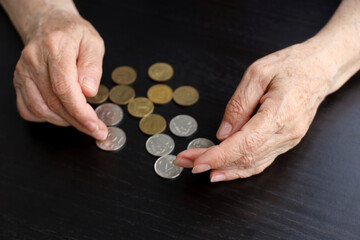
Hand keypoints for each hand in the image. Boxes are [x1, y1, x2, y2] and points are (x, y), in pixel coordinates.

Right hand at [13, 8, 106, 139]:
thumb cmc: (73, 34)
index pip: (65, 88)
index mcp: (55, 48)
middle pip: (54, 102)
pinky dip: (46, 118)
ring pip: (41, 109)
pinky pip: (28, 109)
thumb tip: (89, 91)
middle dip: (78, 122)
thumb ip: (93, 67)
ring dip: (64, 121)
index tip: (94, 124)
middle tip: (96, 130)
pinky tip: (62, 114)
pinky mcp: (18, 81)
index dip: (80, 111)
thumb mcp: (93, 43)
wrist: (49, 24)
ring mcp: (23, 72)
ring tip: (82, 121)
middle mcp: (35, 60)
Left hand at [175, 41, 337, 181]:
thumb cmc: (291, 66)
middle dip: (211, 161)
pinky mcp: (286, 142)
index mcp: (279, 113)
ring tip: (197, 165)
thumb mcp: (258, 73)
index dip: (218, 156)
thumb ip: (238, 104)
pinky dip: (240, 169)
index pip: (244, 144)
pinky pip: (261, 161)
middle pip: (244, 157)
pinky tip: (223, 171)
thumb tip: (222, 133)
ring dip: (223, 168)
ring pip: (252, 164)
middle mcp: (286, 133)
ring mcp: (288, 140)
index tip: (196, 161)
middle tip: (186, 160)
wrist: (320, 69)